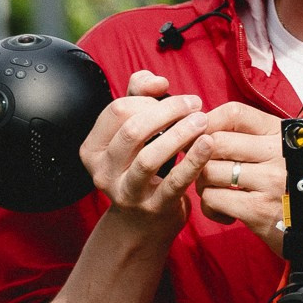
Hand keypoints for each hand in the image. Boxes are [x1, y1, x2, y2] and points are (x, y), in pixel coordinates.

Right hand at [80, 70, 211, 227]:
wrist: (144, 223)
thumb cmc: (142, 168)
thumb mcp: (134, 133)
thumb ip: (140, 97)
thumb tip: (156, 80)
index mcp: (93, 148)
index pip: (117, 110)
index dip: (147, 98)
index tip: (171, 94)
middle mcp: (102, 171)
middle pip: (132, 129)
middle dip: (167, 111)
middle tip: (194, 104)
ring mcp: (125, 192)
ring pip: (149, 157)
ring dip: (180, 133)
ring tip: (203, 120)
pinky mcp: (153, 208)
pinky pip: (174, 182)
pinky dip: (193, 160)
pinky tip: (209, 144)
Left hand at [191, 101, 288, 254]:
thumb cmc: (296, 186)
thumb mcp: (284, 152)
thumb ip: (253, 137)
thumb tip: (205, 129)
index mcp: (281, 135)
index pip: (236, 113)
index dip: (210, 121)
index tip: (202, 135)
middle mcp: (277, 154)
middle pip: (215, 142)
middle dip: (199, 156)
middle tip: (204, 169)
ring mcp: (268, 182)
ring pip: (209, 171)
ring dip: (202, 183)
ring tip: (215, 191)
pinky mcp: (258, 210)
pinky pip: (213, 199)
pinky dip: (210, 207)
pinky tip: (225, 212)